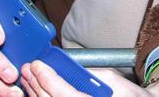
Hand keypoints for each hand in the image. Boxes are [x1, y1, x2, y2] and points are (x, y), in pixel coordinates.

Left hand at [21, 62, 158, 96]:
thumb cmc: (130, 96)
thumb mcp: (111, 80)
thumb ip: (89, 74)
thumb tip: (67, 67)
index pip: (62, 93)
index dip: (46, 78)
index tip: (37, 65)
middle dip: (36, 84)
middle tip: (28, 69)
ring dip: (35, 93)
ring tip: (28, 79)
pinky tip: (37, 93)